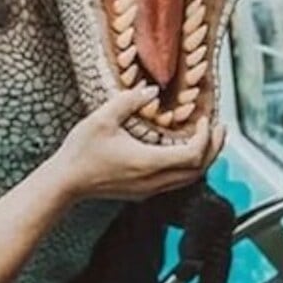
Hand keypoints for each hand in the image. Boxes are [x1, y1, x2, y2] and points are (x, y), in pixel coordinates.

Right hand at [56, 86, 224, 201]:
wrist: (64, 183)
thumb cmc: (80, 152)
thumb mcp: (102, 119)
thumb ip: (129, 101)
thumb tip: (151, 90)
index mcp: (148, 163)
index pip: (193, 155)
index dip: (205, 137)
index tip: (204, 119)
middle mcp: (153, 181)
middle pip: (198, 170)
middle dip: (213, 148)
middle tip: (218, 128)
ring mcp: (148, 190)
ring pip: (189, 179)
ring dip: (202, 159)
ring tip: (206, 139)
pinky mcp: (141, 192)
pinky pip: (175, 182)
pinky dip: (187, 167)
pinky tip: (182, 151)